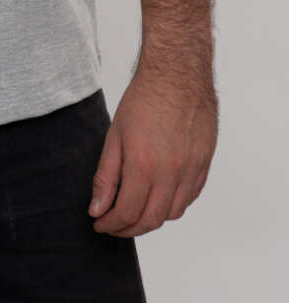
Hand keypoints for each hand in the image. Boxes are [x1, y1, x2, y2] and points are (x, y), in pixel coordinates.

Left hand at [88, 64, 217, 236]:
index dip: (110, 224)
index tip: (99, 223)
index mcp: (144, 164)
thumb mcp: (115, 135)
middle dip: (128, 228)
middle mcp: (171, 172)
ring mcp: (191, 170)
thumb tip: (97, 209)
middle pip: (150, 220)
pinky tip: (158, 197)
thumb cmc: (143, 99)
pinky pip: (189, 198)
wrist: (177, 74)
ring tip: (134, 211)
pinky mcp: (204, 164)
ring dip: (151, 219)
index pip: (127, 212)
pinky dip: (172, 205)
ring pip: (172, 213)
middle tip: (114, 224)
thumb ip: (106, 177)